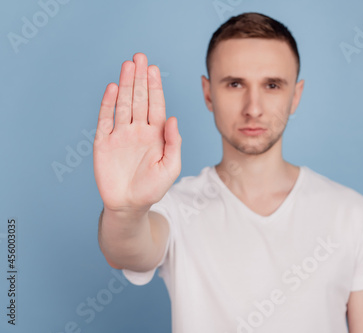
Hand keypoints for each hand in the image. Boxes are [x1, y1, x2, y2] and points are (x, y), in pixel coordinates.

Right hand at [93, 53, 181, 212]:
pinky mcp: (104, 143)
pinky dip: (108, 104)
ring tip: (128, 65)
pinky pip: (105, 120)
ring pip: (123, 104)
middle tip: (140, 57)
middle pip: (139, 99)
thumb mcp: (171, 167)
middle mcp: (138, 130)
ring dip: (125, 85)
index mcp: (156, 134)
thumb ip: (174, 143)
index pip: (156, 105)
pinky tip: (112, 89)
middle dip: (140, 78)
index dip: (155, 87)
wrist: (129, 205)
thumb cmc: (153, 188)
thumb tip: (173, 118)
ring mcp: (121, 134)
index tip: (153, 69)